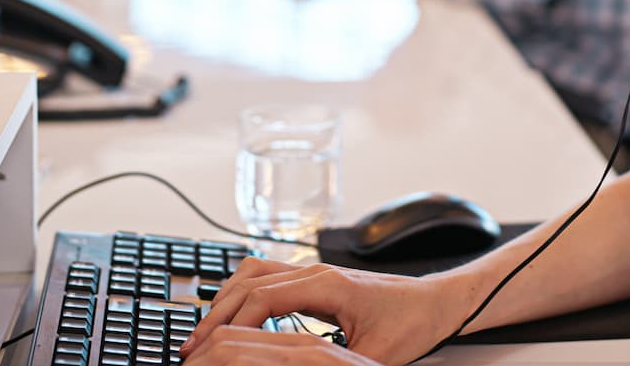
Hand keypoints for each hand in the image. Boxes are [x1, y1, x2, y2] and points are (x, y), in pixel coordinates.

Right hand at [181, 257, 458, 365]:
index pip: (263, 297)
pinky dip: (242, 292)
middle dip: (217, 313)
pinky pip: (267, 276)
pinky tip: (234, 316)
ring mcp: (314, 272)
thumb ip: (340, 365)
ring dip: (226, 298)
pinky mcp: (316, 280)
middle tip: (194, 345)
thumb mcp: (377, 356)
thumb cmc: (412, 323)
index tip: (210, 348)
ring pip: (254, 272)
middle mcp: (316, 272)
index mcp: (327, 286)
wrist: (435, 302)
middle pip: (249, 281)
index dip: (231, 323)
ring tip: (205, 330)